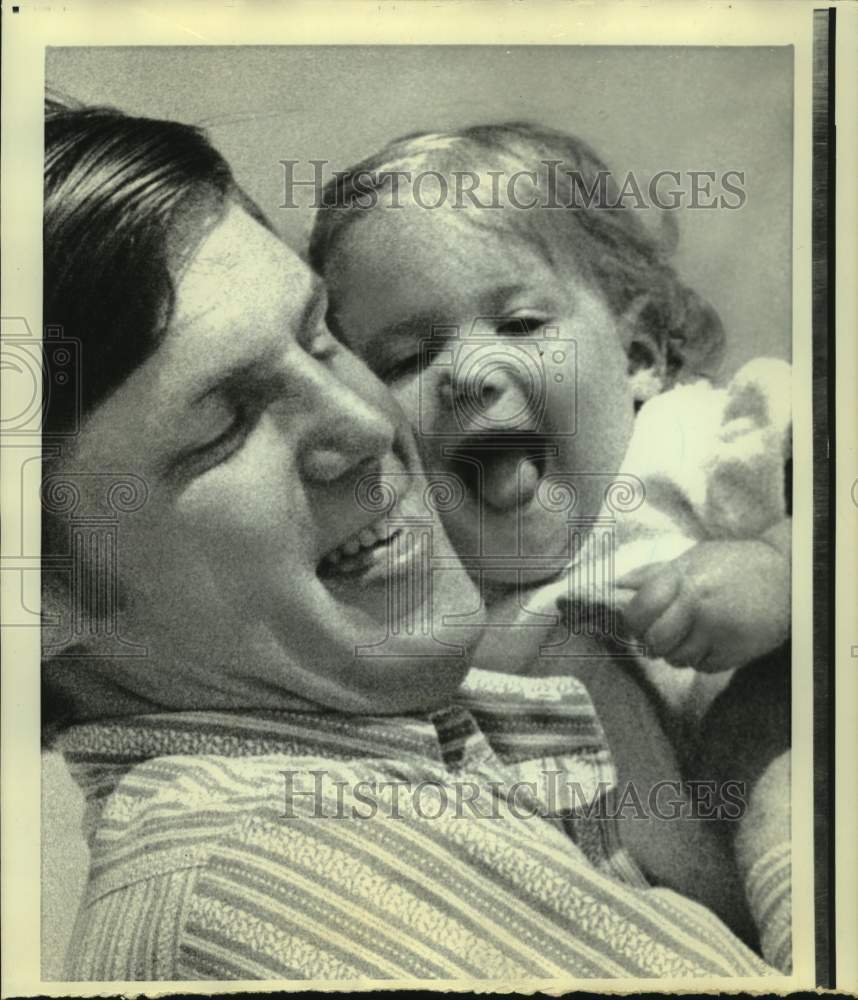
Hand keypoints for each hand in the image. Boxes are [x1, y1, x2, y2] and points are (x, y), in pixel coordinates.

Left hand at [619, 539, 789, 671]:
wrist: (786, 577)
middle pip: (654, 643)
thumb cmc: (733, 564)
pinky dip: (701, 658)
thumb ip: (653, 575)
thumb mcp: (691, 559)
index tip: (638, 620)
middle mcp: (697, 606)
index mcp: (682, 579)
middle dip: (653, 641)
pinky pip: (702, 667)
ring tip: (693, 631)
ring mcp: (717, 632)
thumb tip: (615, 586)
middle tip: (663, 631)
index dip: (633, 621)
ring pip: (676, 659)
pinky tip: (712, 639)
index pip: (638, 612)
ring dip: (677, 651)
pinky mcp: (735, 653)